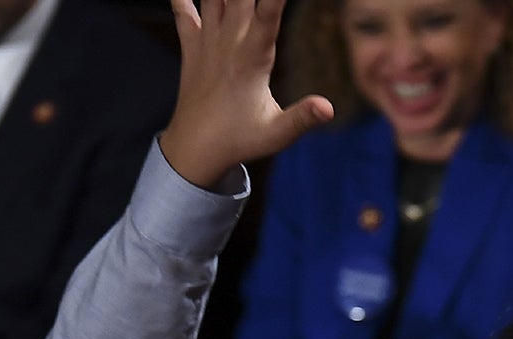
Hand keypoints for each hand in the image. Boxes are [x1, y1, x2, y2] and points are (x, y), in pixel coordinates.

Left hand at [156, 0, 334, 190]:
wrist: (193, 151)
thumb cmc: (238, 141)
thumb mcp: (275, 134)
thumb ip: (302, 117)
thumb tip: (329, 108)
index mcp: (253, 58)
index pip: (270, 13)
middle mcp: (229, 42)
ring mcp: (208, 41)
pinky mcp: (192, 46)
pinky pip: (183, 10)